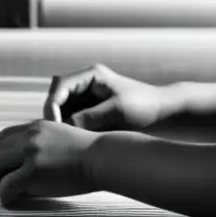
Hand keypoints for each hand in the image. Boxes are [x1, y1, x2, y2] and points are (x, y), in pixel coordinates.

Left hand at [0, 120, 98, 206]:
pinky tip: (9, 200)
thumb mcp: (64, 139)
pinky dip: (4, 195)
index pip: (3, 136)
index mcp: (38, 126)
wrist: (107, 157)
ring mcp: (30, 153)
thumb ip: (44, 145)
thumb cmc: (93, 154)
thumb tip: (25, 164)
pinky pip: (7, 186)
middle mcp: (30, 136)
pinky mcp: (33, 171)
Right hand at [45, 64, 165, 130]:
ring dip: (61, 124)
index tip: (54, 124)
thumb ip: (89, 117)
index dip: (53, 104)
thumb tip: (64, 127)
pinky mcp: (91, 111)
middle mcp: (86, 84)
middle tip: (56, 136)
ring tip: (66, 140)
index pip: (59, 85)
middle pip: (57, 98)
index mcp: (91, 75)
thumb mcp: (117, 111)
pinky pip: (72, 119)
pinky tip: (74, 141)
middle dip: (55, 115)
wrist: (163, 111)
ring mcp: (87, 97)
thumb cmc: (144, 106)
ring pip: (63, 110)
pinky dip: (70, 129)